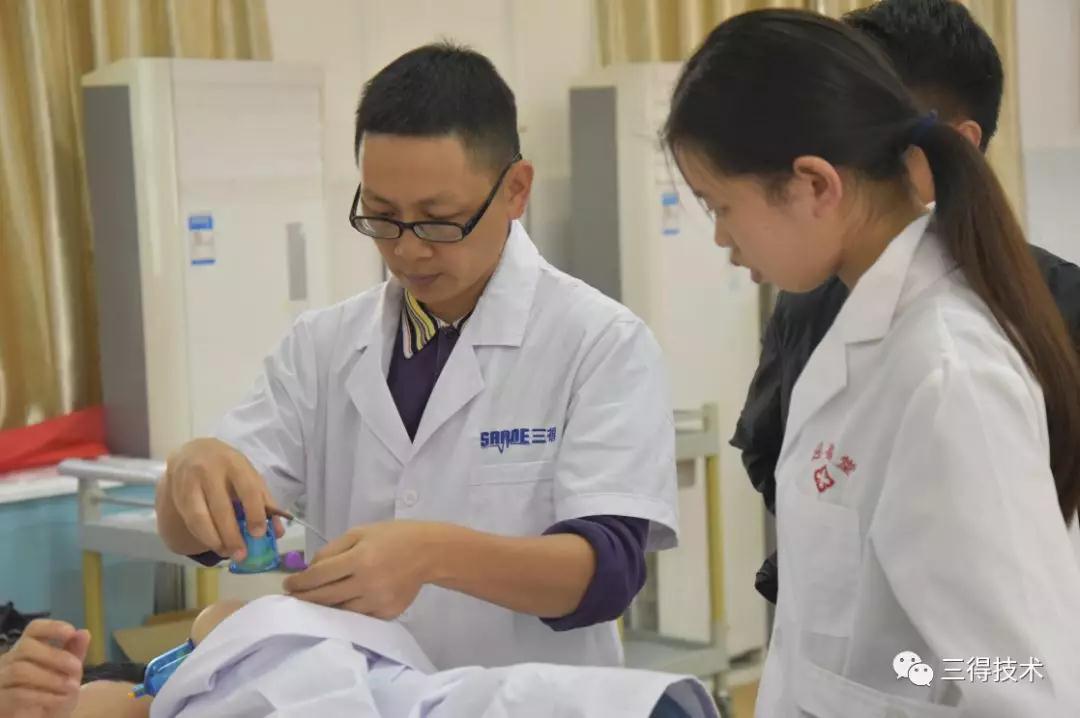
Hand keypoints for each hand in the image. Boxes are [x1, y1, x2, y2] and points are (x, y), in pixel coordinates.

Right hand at [0, 620, 88, 717]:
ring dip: (51, 678)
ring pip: (19, 671)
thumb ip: (75, 653)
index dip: (51, 627)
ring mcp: (1, 680)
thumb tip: (84, 632)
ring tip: (72, 687)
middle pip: (25, 647)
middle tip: (77, 668)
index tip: (70, 632)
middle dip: (55, 656)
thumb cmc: (53, 692)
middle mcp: (10, 661)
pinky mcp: (0, 700)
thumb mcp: (69, 673)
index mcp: (28, 648)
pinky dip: (44, 696)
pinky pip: (17, 694)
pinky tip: (60, 699)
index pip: (33, 629)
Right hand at [163, 438, 284, 560]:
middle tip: (242, 555)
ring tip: (226, 553)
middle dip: (232, 535)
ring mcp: (191, 483)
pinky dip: (202, 536)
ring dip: (214, 540)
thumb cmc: (228, 467)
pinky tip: (214, 544)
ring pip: (200, 517)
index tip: (259, 533)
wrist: (193, 452)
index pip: (248, 489)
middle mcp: (211, 472)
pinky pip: (189, 520)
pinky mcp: (177, 494)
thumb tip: (278, 532)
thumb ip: (264, 502)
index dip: (255, 513)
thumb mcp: (249, 476)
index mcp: (236, 464)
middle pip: (221, 508)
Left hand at [283, 521, 445, 619]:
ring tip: (311, 604)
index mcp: (359, 559)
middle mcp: (367, 583)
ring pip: (339, 612)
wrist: (428, 552)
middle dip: (304, 598)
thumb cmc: (392, 537)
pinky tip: (338, 608)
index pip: (318, 576)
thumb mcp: (360, 532)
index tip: (288, 585)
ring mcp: (377, 602)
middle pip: (324, 598)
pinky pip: (358, 617)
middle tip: (292, 598)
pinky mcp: (386, 613)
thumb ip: (332, 550)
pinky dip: (346, 613)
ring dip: (322, 609)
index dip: (299, 582)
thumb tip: (309, 570)